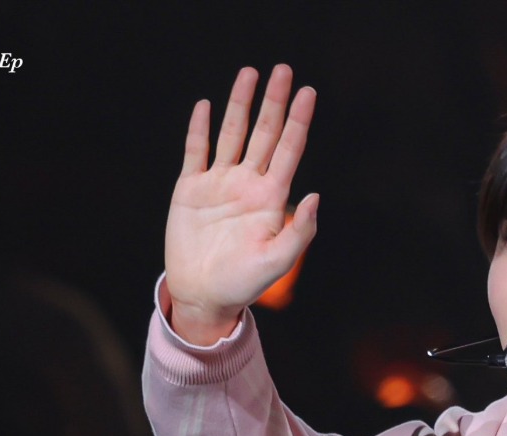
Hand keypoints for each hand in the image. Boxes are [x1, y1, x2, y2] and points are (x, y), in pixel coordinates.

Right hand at [164, 64, 317, 343]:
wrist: (205, 294)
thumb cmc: (244, 283)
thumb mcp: (277, 262)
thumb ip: (299, 232)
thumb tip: (315, 196)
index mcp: (271, 198)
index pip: (289, 150)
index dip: (298, 121)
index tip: (308, 93)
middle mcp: (248, 184)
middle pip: (264, 133)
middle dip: (274, 102)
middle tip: (284, 70)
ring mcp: (220, 184)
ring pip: (232, 134)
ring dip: (240, 104)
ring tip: (250, 73)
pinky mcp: (191, 189)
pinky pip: (196, 152)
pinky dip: (199, 128)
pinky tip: (205, 105)